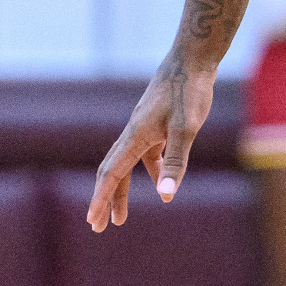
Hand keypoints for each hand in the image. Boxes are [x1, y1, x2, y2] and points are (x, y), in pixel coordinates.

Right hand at [86, 52, 216, 231]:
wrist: (193, 59)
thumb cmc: (189, 91)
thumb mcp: (187, 129)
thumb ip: (176, 162)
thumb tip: (167, 195)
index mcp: (136, 136)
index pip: (112, 174)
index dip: (101, 198)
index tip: (92, 220)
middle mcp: (134, 132)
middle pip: (112, 171)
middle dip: (105, 200)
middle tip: (99, 226)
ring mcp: (145, 127)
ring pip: (128, 164)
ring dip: (123, 190)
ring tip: (122, 216)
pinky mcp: (158, 122)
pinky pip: (147, 153)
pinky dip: (150, 170)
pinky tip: (161, 181)